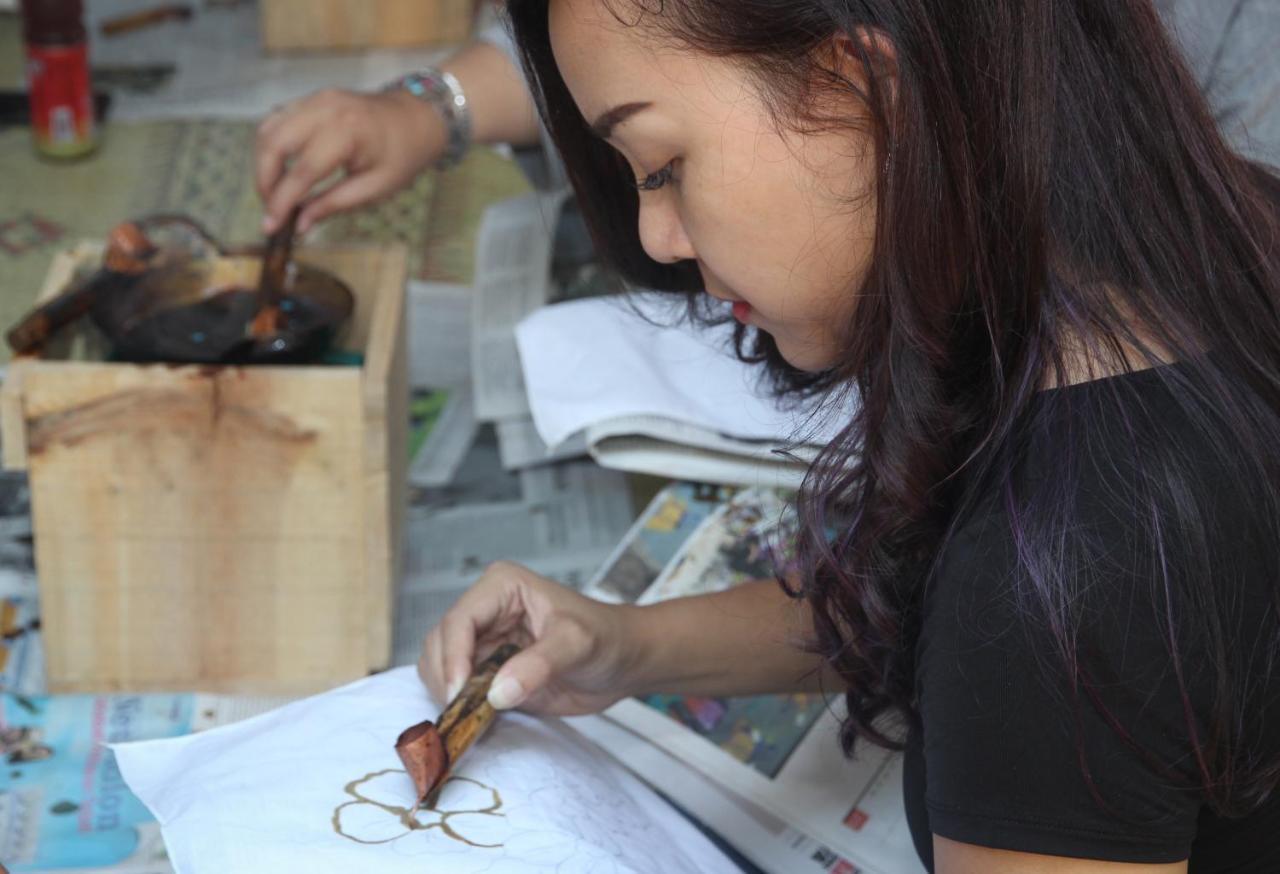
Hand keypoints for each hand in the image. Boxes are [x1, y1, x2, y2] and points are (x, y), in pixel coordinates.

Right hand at [254, 88, 444, 233]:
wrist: (416, 119)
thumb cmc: (401, 155)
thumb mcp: (375, 188)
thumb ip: (334, 204)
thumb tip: (300, 225)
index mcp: (347, 132)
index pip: (302, 171)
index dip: (282, 201)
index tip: (270, 226)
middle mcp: (326, 109)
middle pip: (274, 144)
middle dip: (264, 181)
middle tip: (271, 209)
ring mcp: (316, 99)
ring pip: (268, 129)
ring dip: (263, 163)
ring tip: (275, 192)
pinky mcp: (311, 99)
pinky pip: (277, 120)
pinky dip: (272, 146)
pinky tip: (281, 169)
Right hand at [418, 561, 643, 715]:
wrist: (623, 661)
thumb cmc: (606, 638)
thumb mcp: (577, 645)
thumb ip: (539, 665)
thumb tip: (496, 693)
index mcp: (502, 587)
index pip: (459, 620)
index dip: (453, 657)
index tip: (459, 692)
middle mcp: (485, 611)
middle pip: (439, 644)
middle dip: (446, 678)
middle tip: (462, 711)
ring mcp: (483, 641)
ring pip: (439, 667)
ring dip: (448, 693)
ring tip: (472, 715)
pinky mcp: (487, 670)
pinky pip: (456, 689)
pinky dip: (459, 706)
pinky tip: (478, 718)